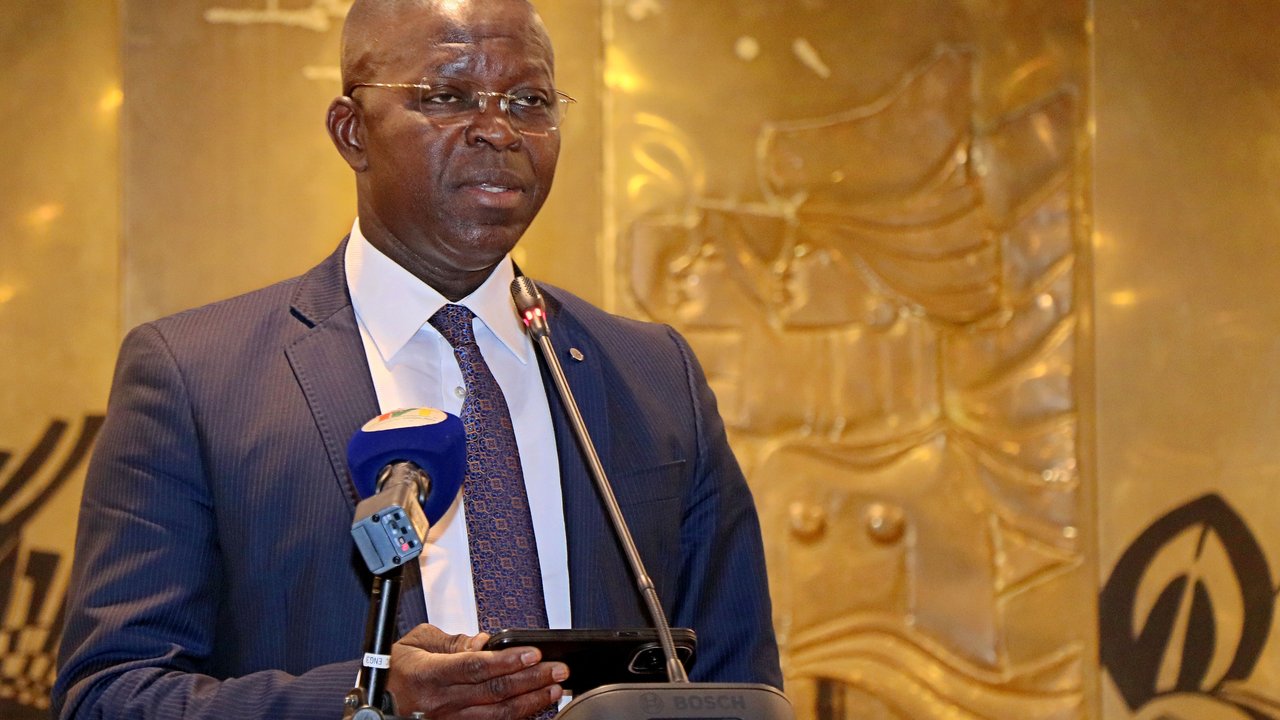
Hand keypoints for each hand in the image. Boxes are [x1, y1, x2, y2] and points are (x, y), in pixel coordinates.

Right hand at [385, 624, 568, 718]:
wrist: (376, 699)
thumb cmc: (396, 670)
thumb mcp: (418, 641)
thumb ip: (453, 640)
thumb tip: (485, 642)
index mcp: (429, 673)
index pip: (476, 667)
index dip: (508, 661)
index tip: (533, 653)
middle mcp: (440, 701)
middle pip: (494, 692)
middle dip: (531, 679)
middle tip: (557, 669)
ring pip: (497, 714)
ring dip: (529, 701)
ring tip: (552, 689)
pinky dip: (514, 716)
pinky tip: (531, 707)